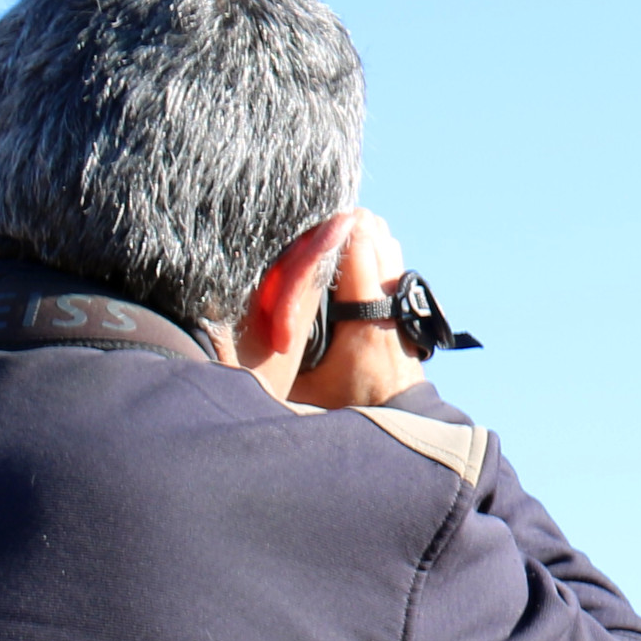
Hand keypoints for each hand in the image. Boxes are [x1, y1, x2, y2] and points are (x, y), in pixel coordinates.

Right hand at [286, 211, 424, 409]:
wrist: (399, 419)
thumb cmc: (351, 407)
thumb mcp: (304, 394)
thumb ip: (274, 372)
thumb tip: (236, 348)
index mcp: (368, 319)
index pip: (359, 247)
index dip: (331, 226)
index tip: (303, 221)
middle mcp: (391, 302)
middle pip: (375, 234)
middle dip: (342, 222)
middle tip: (307, 224)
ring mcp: (402, 300)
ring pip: (386, 241)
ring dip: (357, 233)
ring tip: (322, 234)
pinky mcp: (404, 302)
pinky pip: (389, 257)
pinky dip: (370, 246)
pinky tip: (343, 252)